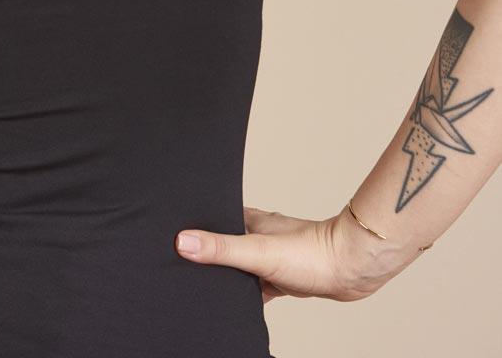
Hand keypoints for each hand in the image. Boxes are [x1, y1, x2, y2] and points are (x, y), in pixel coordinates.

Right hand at [174, 204, 412, 303]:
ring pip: (241, 268)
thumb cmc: (313, 252)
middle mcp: (259, 235)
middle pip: (226, 246)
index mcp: (250, 220)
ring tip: (208, 291)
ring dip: (229, 278)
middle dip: (209, 258)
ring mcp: (272, 257)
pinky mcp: (285, 277)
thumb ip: (222, 249)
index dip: (194, 229)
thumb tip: (182, 241)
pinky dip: (248, 296)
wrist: (353, 268)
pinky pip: (258, 287)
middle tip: (186, 271)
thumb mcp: (258, 251)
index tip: (173, 238)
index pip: (213, 221)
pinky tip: (241, 308)